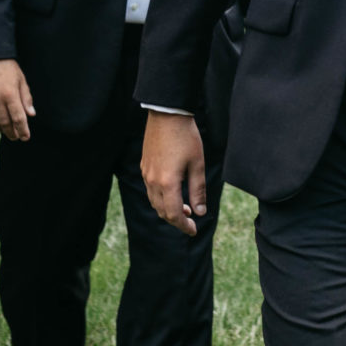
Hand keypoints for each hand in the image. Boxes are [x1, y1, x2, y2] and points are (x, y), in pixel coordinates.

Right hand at [0, 58, 34, 140]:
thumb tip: (31, 114)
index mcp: (10, 94)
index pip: (18, 118)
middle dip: (12, 133)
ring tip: (5, 131)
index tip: (25, 137)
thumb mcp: (21, 79)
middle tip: (16, 138)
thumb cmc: (7, 66)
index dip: (23, 130)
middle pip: (5, 123)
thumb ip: (26, 98)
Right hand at [141, 110, 206, 237]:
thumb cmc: (186, 138)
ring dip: (168, 209)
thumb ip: (198, 190)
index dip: (183, 226)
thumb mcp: (197, 165)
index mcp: (167, 183)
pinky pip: (150, 190)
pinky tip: (172, 192)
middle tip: (190, 221)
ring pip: (154, 201)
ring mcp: (146, 173)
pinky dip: (161, 198)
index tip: (193, 231)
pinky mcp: (144, 166)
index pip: (173, 214)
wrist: (167, 114)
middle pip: (161, 211)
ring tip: (184, 208)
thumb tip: (201, 212)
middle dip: (176, 220)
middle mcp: (153, 181)